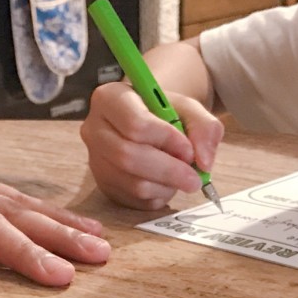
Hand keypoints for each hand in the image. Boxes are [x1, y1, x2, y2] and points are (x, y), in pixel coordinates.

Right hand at [80, 81, 223, 209]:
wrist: (148, 124)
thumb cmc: (164, 112)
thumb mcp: (188, 108)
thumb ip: (204, 127)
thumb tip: (204, 161)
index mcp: (109, 98)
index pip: (134, 124)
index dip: (165, 139)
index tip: (188, 149)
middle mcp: (94, 129)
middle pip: (128, 156)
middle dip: (168, 170)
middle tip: (195, 178)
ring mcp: (95, 160)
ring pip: (132, 183)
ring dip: (166, 185)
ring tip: (182, 177)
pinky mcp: (103, 184)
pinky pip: (133, 199)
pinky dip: (158, 196)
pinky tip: (167, 184)